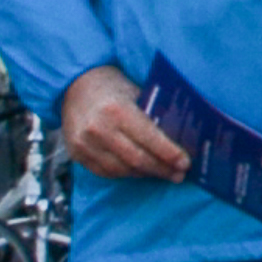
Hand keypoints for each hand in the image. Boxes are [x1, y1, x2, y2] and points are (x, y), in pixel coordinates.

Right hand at [58, 65, 187, 183]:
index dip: (169, 153)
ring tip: (163, 173)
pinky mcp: (77, 154)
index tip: (185, 163)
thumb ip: (153, 114)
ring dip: (146, 174)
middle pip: (137, 159)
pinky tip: (141, 172)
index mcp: (117, 110)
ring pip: (122, 170)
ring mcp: (85, 145)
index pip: (149, 138)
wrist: (75, 86)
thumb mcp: (135, 92)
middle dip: (162, 169)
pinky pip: (106, 172)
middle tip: (179, 174)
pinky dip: (126, 174)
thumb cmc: (113, 88)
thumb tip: (180, 137)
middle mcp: (98, 129)